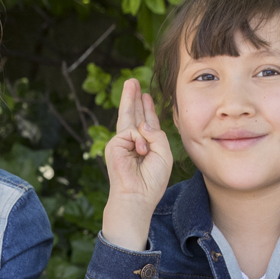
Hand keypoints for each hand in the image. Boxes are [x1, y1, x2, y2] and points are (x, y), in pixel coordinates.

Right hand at [100, 79, 171, 249]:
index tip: (146, 96)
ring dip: (131, 99)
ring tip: (131, 82)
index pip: (147, 123)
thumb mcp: (164, 154)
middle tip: (132, 82)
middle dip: (134, 98)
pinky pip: (132, 132)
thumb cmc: (152, 180)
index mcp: (147, 145)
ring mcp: (123, 143)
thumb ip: (157, 135)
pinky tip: (142, 151)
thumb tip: (141, 124)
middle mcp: (134, 142)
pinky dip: (139, 140)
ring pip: (129, 116)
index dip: (148, 110)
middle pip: (135, 115)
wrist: (137, 196)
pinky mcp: (115, 144)